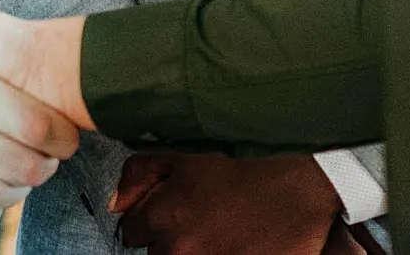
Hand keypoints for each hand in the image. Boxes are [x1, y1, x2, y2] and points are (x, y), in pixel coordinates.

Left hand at [110, 153, 346, 254]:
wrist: (294, 197)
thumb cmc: (237, 178)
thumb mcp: (182, 163)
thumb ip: (138, 176)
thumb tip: (115, 205)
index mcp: (161, 219)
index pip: (130, 234)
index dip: (147, 224)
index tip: (169, 219)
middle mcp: (177, 249)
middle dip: (169, 242)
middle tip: (198, 228)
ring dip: (192, 252)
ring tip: (215, 238)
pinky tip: (229, 248)